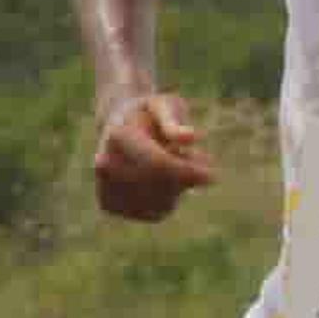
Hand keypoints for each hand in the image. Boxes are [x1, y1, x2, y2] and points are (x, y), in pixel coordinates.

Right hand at [91, 91, 214, 222]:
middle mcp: (105, 163)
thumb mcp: (165, 105)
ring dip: (179, 189)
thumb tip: (192, 138)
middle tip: (193, 157)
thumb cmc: (149, 114)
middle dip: (186, 177)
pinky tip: (163, 181)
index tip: (213, 176)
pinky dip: (170, 200)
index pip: (158, 163)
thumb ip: (175, 121)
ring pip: (160, 204)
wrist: (118, 126)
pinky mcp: (111, 206)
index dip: (188, 171)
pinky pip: (156, 212)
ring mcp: (106, 186)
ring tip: (173, 163)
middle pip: (161, 186)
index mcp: (118, 135)